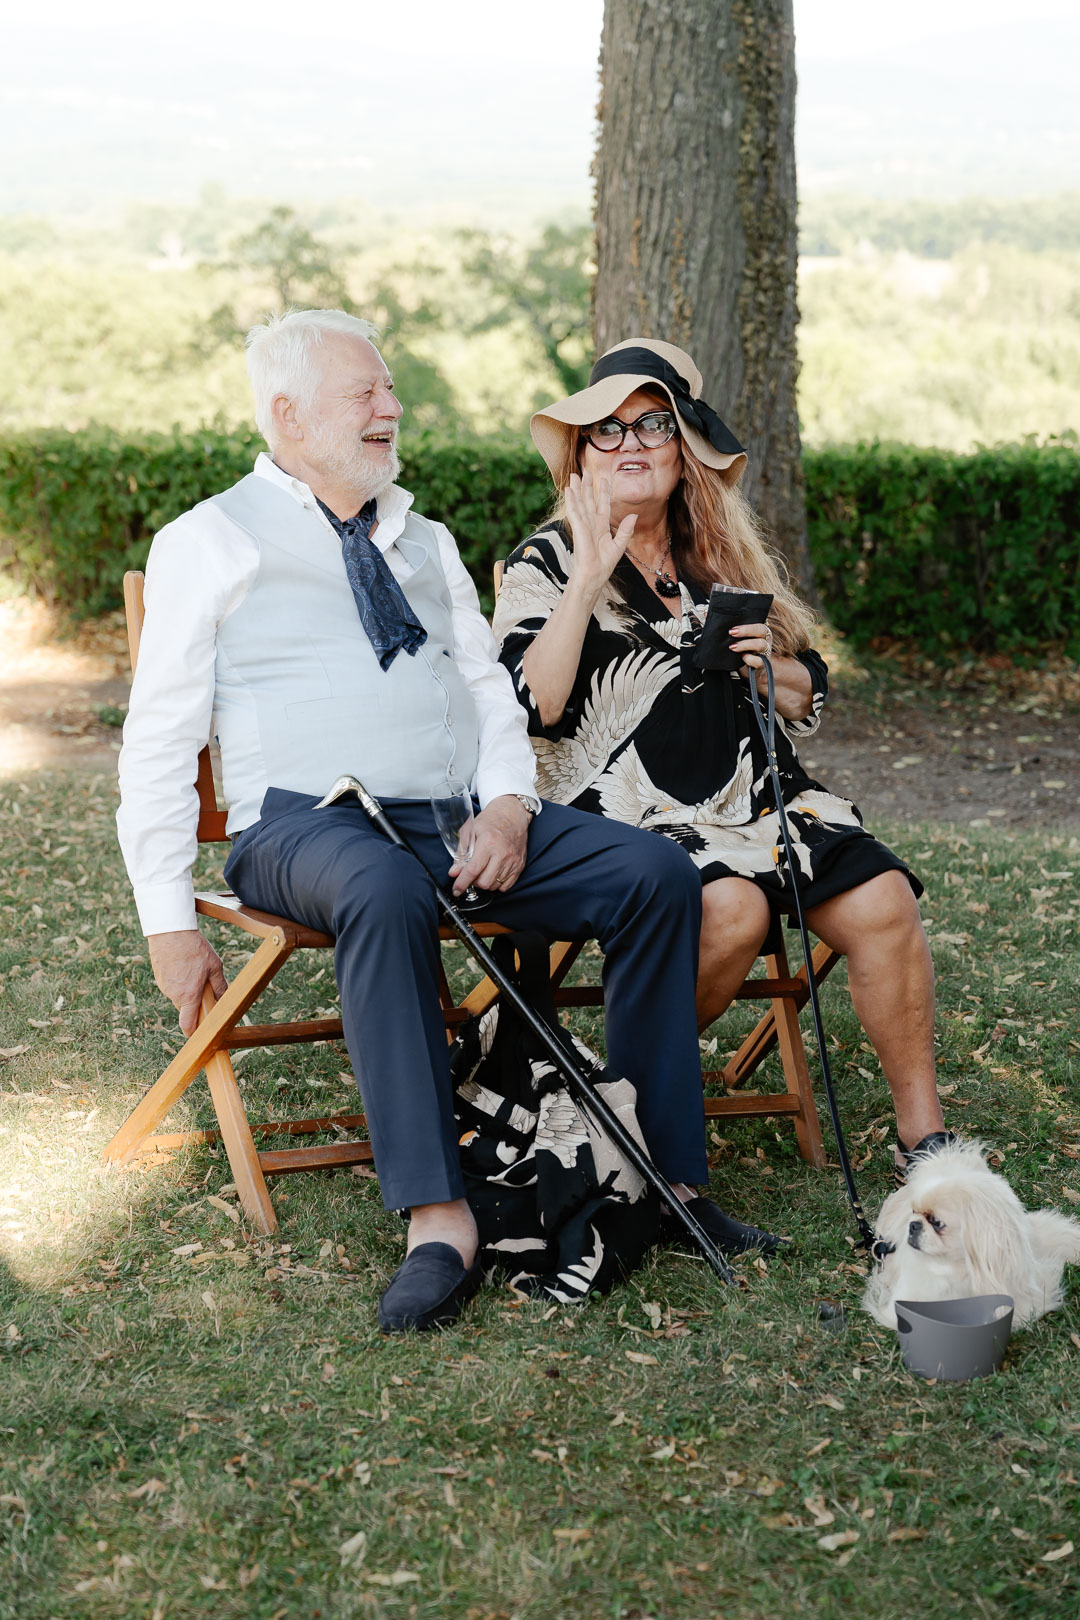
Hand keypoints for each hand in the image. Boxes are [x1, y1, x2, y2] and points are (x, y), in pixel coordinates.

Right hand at [147, 929, 227, 1035]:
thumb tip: (223, 999)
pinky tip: (184, 964)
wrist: (170, 931)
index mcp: (188, 996)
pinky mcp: (158, 976)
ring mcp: (164, 986)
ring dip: (186, 989)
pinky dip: (178, 980)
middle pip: (186, 1008)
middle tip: (204, 986)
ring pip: (178, 995)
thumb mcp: (214, 966)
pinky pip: (171, 984)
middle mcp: (174, 995)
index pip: (187, 1024)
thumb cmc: (194, 948)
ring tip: (194, 968)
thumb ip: (219, 986)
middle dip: (195, 1003)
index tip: (198, 1037)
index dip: (192, 1033)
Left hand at [449, 795, 530, 895]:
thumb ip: (461, 853)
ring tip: (483, 871)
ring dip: (485, 882)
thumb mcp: (470, 831)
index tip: (456, 890)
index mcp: (488, 842)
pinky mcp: (520, 864)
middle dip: (474, 882)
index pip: (473, 870)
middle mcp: (503, 853)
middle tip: (471, 873)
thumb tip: (454, 872)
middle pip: (484, 882)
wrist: (513, 814)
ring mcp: (513, 860)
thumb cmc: (490, 820)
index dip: (462, 883)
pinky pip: (506, 885)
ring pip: (495, 885)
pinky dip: (497, 883)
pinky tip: (493, 873)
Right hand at [564, 469, 637, 600]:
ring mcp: (584, 526)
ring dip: (577, 489)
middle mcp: (591, 524)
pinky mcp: (579, 530)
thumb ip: (626, 530)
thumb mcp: (619, 546)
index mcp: (601, 526)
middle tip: (586, 471)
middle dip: (587, 486)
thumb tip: (634, 516)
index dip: (604, 492)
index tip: (604, 479)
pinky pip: (575, 513)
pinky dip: (572, 501)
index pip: (602, 504)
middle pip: (589, 500)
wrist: (594, 576)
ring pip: (580, 503)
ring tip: (575, 475)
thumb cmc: (604, 565)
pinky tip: (569, 490)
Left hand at [729, 621, 772, 674]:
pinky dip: (750, 659)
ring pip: (761, 644)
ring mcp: (765, 652)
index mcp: (762, 632)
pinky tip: (742, 657)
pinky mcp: (762, 664)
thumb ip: (738, 635)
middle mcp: (766, 640)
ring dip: (745, 644)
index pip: (758, 625)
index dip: (746, 626)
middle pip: (761, 630)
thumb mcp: (743, 641)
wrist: (754, 670)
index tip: (732, 629)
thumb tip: (725, 631)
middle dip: (745, 630)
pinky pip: (759, 661)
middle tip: (731, 633)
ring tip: (732, 647)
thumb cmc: (746, 651)